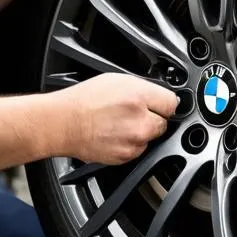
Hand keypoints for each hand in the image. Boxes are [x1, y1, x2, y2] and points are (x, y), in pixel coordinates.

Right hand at [58, 74, 178, 164]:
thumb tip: (160, 96)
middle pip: (164, 123)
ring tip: (119, 123)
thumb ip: (144, 88)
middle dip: (152, 118)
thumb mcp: (118, 80)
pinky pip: (138, 150)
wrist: (63, 124)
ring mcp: (135, 142)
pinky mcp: (127, 156)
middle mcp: (141, 121)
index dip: (163, 103)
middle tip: (132, 113)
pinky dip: (130, 143)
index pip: (172, 103)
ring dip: (141, 132)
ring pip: (151, 138)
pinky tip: (114, 134)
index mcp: (140, 97)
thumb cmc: (84, 100)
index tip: (157, 104)